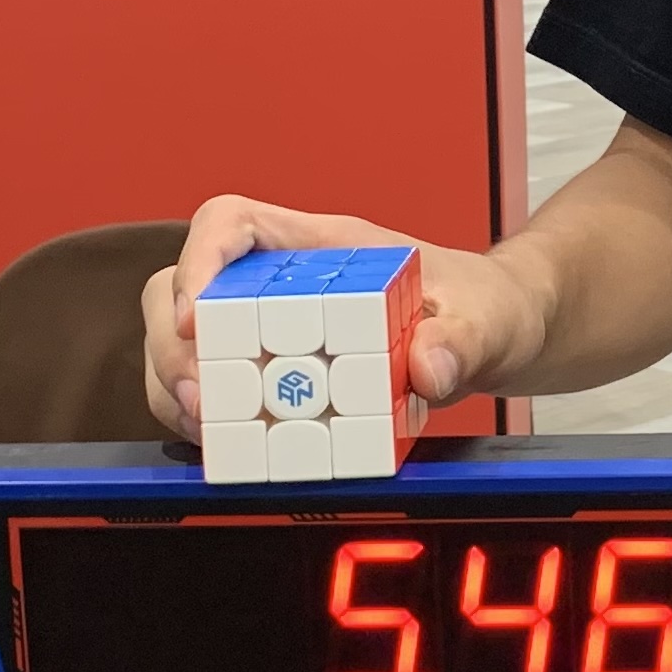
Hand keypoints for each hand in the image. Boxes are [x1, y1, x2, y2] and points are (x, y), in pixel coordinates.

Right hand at [141, 194, 549, 436]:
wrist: (497, 340)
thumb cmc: (485, 308)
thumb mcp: (488, 319)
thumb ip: (463, 340)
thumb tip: (428, 368)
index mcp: (324, 248)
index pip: (232, 222)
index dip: (199, 259)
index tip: (199, 315)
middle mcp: (282, 285)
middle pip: (183, 289)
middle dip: (174, 345)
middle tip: (201, 399)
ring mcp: (271, 333)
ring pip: (185, 346)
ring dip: (176, 388)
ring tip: (207, 429)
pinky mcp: (274, 383)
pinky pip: (213, 395)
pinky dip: (205, 424)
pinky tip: (228, 449)